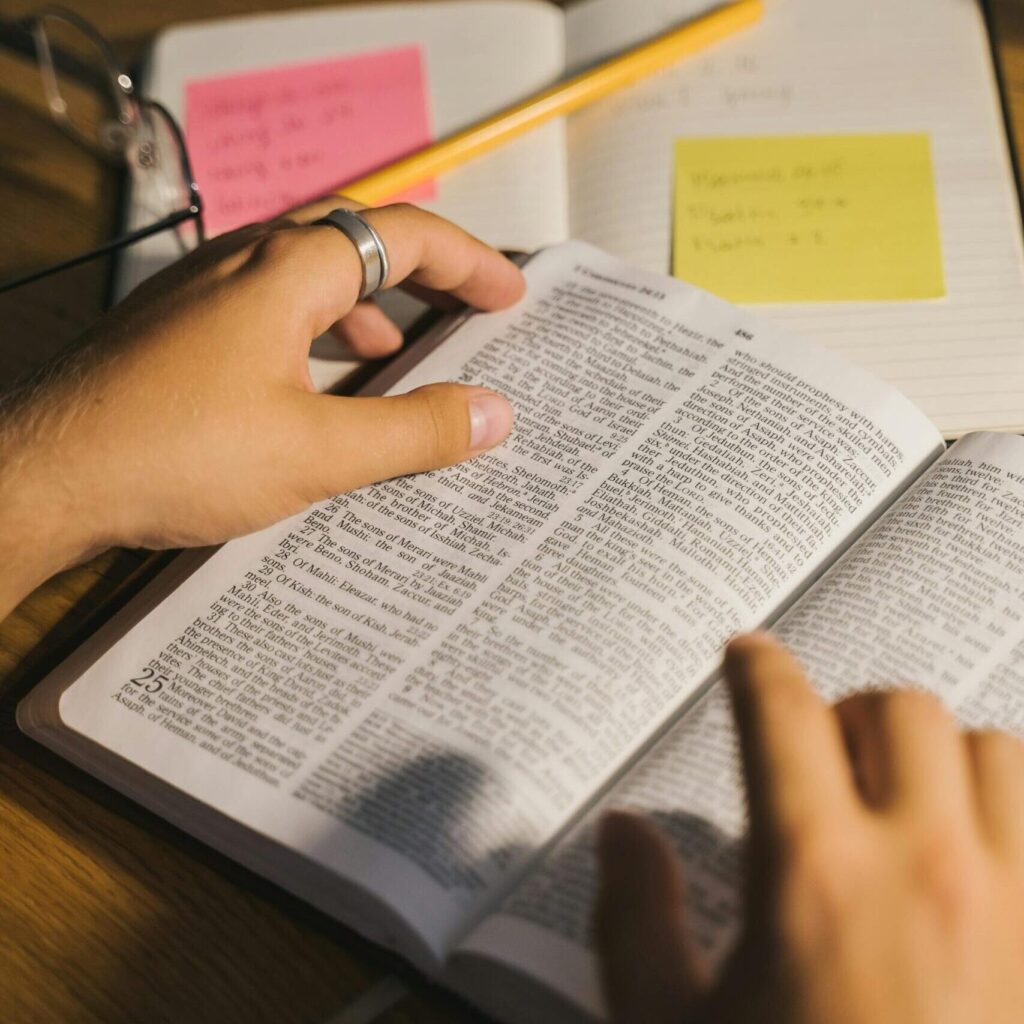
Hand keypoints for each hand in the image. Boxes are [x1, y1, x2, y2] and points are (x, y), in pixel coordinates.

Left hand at [0, 199, 524, 617]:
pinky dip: (316, 334)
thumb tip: (495, 415)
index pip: (404, 235)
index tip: (510, 296)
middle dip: (423, 276)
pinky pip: (269, 310)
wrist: (40, 478)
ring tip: (401, 356)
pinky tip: (318, 387)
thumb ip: (414, 431)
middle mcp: (244, 263)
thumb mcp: (317, 451)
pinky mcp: (177, 331)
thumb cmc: (171, 453)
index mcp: (287, 270)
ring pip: (308, 278)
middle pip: (357, 242)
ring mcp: (203, 293)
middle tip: (469, 311)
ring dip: (368, 309)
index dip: (468, 261)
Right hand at [595, 633, 1023, 1023]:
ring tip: (908, 804)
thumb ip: (633, 917)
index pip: (779, 710)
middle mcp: (927, 868)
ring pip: (999, 753)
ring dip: (946, 759)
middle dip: (851, 712)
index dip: (754, 665)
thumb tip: (622, 831)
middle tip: (821, 753)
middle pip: (901, 708)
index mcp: (814, 875)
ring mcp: (1020, 909)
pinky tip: (977, 861)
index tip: (745, 654)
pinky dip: (1015, 816)